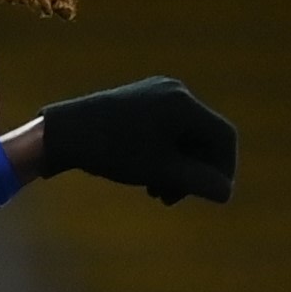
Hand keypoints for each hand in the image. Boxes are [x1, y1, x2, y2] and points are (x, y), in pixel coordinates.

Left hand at [30, 77, 237, 205]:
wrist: (64, 132)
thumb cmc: (113, 151)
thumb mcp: (160, 171)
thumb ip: (197, 182)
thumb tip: (226, 193)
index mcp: (184, 104)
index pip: (224, 136)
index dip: (225, 169)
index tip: (214, 195)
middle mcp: (175, 92)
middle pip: (204, 137)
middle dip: (195, 172)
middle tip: (174, 199)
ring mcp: (157, 94)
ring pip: (184, 136)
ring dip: (178, 168)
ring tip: (157, 193)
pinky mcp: (140, 101)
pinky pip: (166, 129)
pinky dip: (164, 155)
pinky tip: (147, 177)